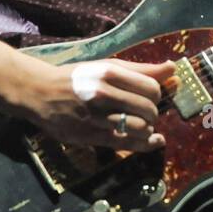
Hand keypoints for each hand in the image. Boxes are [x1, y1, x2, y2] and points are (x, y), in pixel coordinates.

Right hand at [12, 57, 174, 150]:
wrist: (40, 92)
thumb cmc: (76, 77)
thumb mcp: (106, 67)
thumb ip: (140, 70)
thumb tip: (172, 68)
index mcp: (109, 73)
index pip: (151, 88)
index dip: (157, 94)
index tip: (151, 96)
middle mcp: (103, 94)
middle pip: (148, 109)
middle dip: (153, 113)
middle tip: (147, 112)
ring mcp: (96, 117)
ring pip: (139, 128)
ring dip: (148, 129)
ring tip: (143, 125)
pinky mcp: (91, 136)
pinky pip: (125, 144)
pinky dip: (144, 144)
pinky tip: (152, 141)